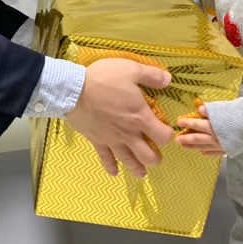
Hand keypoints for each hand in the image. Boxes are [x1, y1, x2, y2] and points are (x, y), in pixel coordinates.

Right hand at [66, 59, 173, 178]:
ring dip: (137, 169)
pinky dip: (110, 166)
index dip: (167, 135)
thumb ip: (152, 75)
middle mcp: (129, 133)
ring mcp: (112, 139)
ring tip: (142, 174)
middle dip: (155, 158)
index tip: (165, 131)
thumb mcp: (131, 69)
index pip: (162, 136)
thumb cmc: (104, 79)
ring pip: (128, 161)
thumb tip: (168, 80)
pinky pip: (105, 158)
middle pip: (148, 156)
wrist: (74, 91)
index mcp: (140, 117)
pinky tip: (114, 173)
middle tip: (156, 156)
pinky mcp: (96, 141)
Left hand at [175, 104, 225, 157]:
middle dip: (186, 139)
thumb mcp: (226, 109)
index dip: (187, 122)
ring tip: (184, 146)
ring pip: (204, 147)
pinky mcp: (229, 151)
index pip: (197, 124)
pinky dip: (207, 152)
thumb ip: (212, 110)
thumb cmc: (241, 116)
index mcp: (214, 126)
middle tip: (177, 140)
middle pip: (198, 138)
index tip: (178, 122)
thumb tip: (199, 109)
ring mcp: (221, 146)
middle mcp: (215, 137)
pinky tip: (202, 152)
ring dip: (193, 147)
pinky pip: (215, 153)